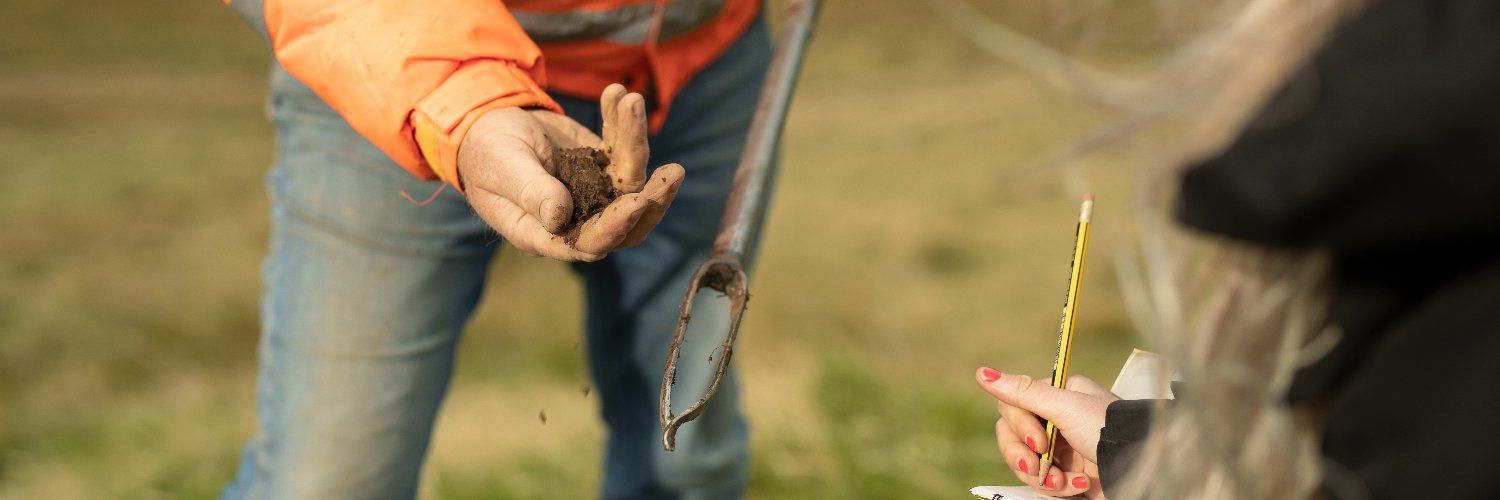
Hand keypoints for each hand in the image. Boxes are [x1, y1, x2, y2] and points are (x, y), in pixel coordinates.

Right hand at [457, 84, 684, 260]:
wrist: (486, 128)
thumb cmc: (486, 155)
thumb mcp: (504, 170)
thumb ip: (532, 192)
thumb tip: (560, 218)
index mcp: (548, 234)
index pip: (591, 241)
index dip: (616, 226)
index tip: (637, 201)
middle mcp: (579, 220)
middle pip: (629, 222)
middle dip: (654, 198)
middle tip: (674, 173)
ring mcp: (596, 193)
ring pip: (632, 179)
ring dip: (636, 140)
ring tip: (631, 101)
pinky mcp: (604, 165)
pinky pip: (622, 147)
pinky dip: (623, 121)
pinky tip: (617, 93)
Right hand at [974, 367, 1117, 498]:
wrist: (1139, 470)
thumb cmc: (1107, 431)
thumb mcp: (1066, 407)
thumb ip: (1024, 393)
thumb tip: (981, 373)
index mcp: (1057, 396)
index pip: (1012, 406)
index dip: (1019, 427)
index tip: (1039, 441)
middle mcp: (1055, 420)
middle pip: (1011, 437)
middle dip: (1023, 457)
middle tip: (1038, 468)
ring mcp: (1059, 449)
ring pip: (1023, 463)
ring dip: (1042, 477)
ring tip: (1065, 483)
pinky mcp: (1064, 474)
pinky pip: (1041, 482)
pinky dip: (1057, 488)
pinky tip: (1078, 487)